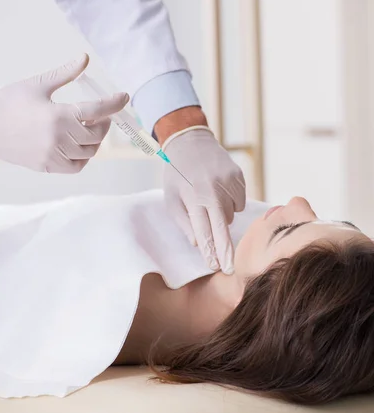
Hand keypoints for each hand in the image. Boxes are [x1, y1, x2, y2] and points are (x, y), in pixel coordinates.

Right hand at [0, 54, 128, 172]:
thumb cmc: (9, 102)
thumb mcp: (39, 85)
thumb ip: (66, 73)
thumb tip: (84, 58)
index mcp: (58, 115)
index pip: (96, 110)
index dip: (114, 103)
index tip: (124, 98)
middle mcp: (58, 138)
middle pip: (96, 134)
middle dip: (104, 123)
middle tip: (103, 115)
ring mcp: (52, 155)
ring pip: (89, 152)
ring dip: (95, 141)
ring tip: (91, 129)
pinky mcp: (46, 166)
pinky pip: (75, 167)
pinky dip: (83, 158)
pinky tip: (80, 146)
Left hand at [162, 127, 245, 273]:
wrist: (191, 143)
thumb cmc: (178, 175)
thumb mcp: (172, 199)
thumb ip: (184, 222)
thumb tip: (198, 243)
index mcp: (194, 198)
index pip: (204, 232)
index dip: (210, 251)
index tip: (216, 267)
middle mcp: (213, 191)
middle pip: (222, 229)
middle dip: (226, 251)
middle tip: (230, 269)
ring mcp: (228, 183)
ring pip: (231, 215)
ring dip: (222, 218)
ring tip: (209, 202)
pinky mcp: (238, 177)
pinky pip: (239, 202)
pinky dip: (231, 204)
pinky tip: (219, 193)